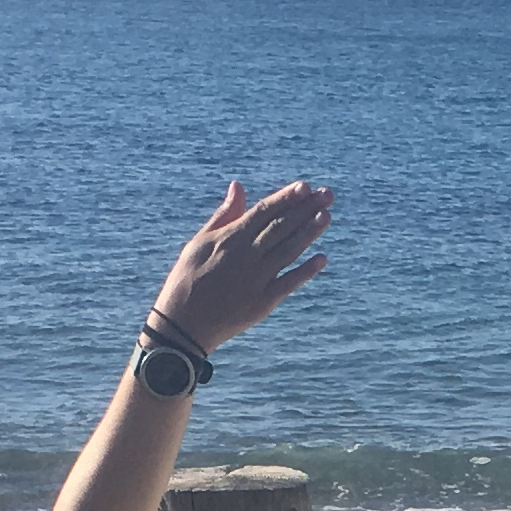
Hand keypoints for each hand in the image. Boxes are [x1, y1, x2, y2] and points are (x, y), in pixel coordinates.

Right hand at [148, 178, 332, 352]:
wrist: (182, 324)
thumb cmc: (187, 279)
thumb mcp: (199, 242)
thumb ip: (224, 215)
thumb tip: (238, 186)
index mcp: (231, 238)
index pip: (265, 211)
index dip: (286, 198)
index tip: (305, 186)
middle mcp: (247, 256)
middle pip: (282, 227)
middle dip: (306, 209)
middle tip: (328, 195)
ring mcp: (257, 279)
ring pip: (289, 251)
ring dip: (309, 233)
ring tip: (327, 216)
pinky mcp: (263, 302)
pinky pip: (289, 283)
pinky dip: (306, 271)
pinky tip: (322, 258)